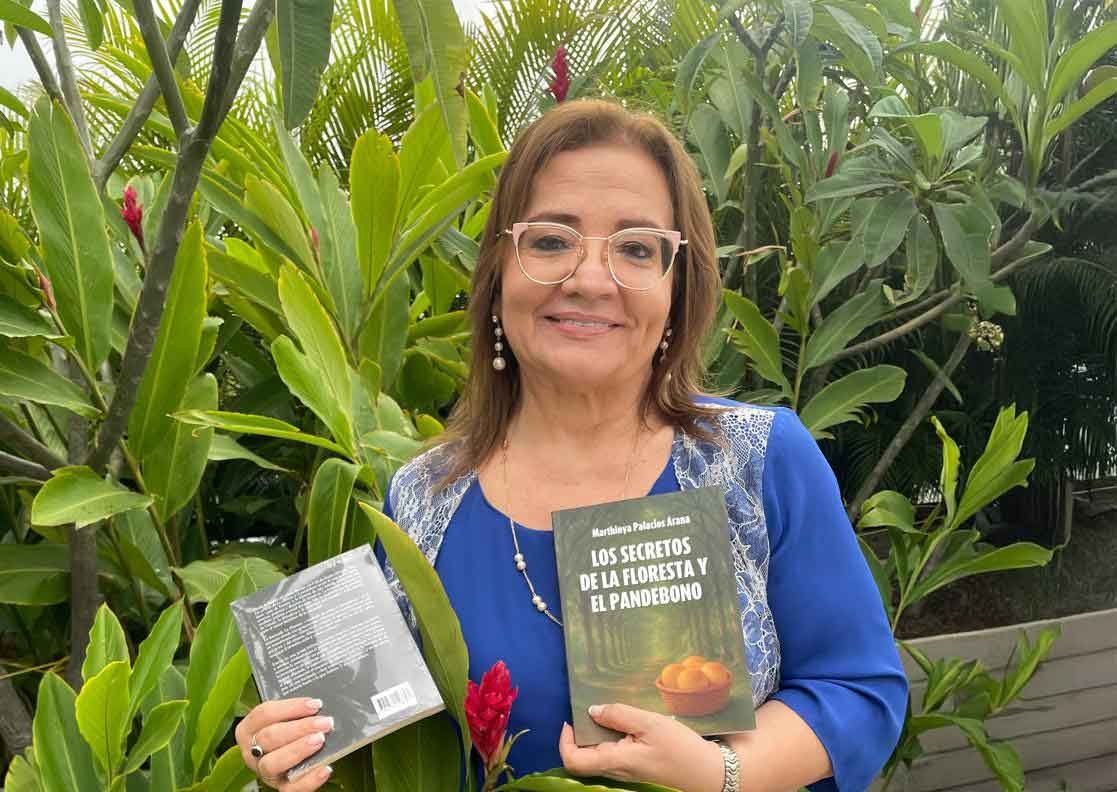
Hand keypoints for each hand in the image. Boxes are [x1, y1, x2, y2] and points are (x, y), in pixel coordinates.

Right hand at [234, 697, 334, 790]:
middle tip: (324, 723)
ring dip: (298, 750)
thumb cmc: (288, 732)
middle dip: (299, 728)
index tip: (315, 704)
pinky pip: (291, 788)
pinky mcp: (280, 787)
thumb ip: (295, 712)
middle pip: (269, 737)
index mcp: (250, 729)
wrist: (292, 760)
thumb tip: (318, 705)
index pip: (264, 714)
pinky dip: (309, 779)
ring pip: (273, 763)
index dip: (291, 707)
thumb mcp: (285, 719)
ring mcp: (264, 772)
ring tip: (320, 740)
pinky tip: (324, 769)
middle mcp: (252, 751)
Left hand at [559, 703, 724, 791]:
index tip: (571, 720)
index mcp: (616, 762)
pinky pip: (616, 751)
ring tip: (612, 710)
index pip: (574, 761)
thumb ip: (620, 715)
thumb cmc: (681, 749)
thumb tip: (593, 711)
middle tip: (593, 706)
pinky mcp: (636, 766)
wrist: (708, 771)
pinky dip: (614, 735)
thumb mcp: (650, 724)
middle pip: (585, 755)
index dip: (565, 742)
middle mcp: (617, 770)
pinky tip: (627, 720)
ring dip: (600, 731)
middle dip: (583, 730)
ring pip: (600, 752)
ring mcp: (626, 770)